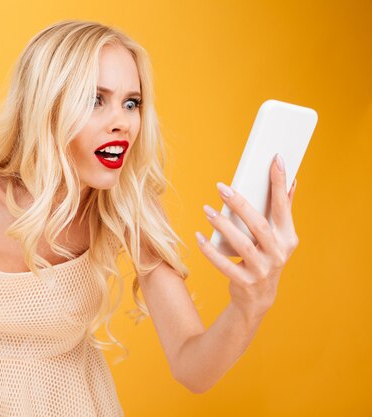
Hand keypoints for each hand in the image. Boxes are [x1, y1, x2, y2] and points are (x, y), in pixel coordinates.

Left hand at [195, 153, 298, 319]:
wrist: (258, 298)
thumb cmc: (266, 258)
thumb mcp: (278, 238)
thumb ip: (283, 210)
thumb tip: (292, 181)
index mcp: (287, 237)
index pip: (283, 206)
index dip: (279, 183)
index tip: (275, 159)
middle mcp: (278, 253)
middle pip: (258, 224)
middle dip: (240, 203)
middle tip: (220, 186)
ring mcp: (262, 269)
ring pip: (241, 244)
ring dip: (222, 225)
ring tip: (206, 209)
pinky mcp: (244, 282)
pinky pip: (224, 264)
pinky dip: (209, 250)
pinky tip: (198, 236)